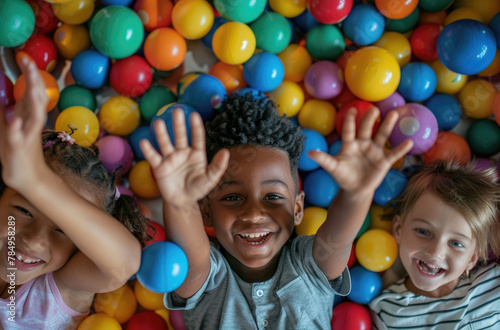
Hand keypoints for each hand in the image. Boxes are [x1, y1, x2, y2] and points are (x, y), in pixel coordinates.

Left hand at [0, 56, 47, 189]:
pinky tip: (16, 121)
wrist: (26, 176)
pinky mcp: (21, 147)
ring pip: (35, 115)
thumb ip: (3, 110)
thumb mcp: (5, 126)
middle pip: (37, 98)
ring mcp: (28, 134)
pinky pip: (20, 137)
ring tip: (33, 85)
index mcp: (28, 115)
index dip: (29, 74)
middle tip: (29, 62)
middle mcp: (31, 121)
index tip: (24, 57)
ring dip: (34, 100)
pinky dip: (18, 129)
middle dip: (34, 80)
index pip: (31, 90)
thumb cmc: (15, 151)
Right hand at [140, 110, 228, 204]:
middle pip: (180, 136)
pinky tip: (144, 142)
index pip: (197, 138)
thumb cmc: (197, 188)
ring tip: (158, 122)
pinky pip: (153, 157)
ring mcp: (170, 158)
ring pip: (165, 144)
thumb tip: (226, 152)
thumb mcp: (210, 179)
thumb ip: (218, 167)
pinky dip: (148, 150)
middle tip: (177, 111)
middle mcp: (183, 152)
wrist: (182, 201)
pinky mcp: (159, 167)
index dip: (196, 127)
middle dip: (178, 124)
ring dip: (161, 134)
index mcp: (196, 153)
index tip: (194, 115)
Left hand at [308, 107, 412, 193]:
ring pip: (382, 136)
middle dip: (370, 119)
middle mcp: (363, 144)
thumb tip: (308, 153)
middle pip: (367, 129)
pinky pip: (393, 154)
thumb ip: (323, 159)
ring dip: (387, 126)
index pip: (349, 130)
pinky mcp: (384, 162)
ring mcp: (375, 152)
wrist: (355, 189)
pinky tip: (409, 142)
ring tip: (394, 114)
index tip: (352, 109)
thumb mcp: (333, 168)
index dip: (350, 120)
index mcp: (350, 144)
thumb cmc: (343, 176)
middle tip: (374, 108)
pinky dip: (401, 149)